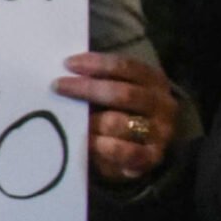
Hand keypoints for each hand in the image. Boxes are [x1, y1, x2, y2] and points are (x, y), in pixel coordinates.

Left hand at [56, 52, 178, 185]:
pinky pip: (124, 151)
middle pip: (123, 94)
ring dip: (90, 121)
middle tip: (57, 86)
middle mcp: (163, 105)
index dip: (97, 64)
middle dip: (86, 89)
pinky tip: (85, 142)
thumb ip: (98, 81)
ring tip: (68, 120)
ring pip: (119, 123)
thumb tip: (63, 71)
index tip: (68, 64)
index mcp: (154, 81)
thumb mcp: (116, 91)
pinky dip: (101, 146)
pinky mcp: (152, 157)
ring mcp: (160, 132)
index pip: (127, 67)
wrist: (143, 149)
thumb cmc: (121, 112)